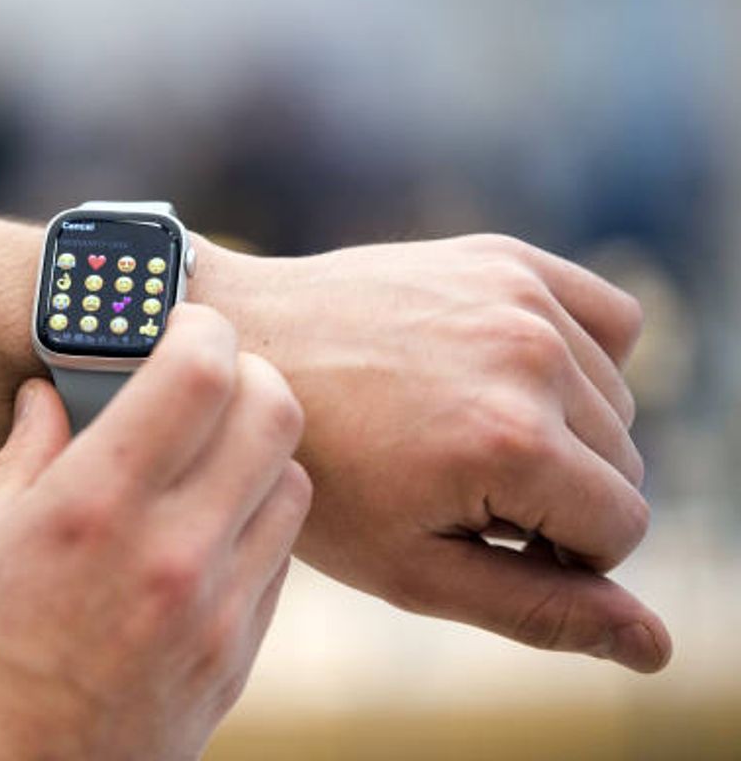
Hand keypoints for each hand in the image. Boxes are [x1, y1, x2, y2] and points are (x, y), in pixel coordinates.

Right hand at [0, 305, 310, 760]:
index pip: (199, 373)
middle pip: (275, 414)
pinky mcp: (234, 660)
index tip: (183, 322)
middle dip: (248, 373)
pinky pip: (279, 558)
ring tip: (206, 454)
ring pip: (295, 484)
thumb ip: (19, 459)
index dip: (201, 326)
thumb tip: (47, 399)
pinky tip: (205, 526)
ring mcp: (216, 614)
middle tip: (206, 377)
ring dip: (260, 449)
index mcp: (92, 510)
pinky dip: (257, 519)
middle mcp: (172, 555)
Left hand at [197, 233, 670, 671]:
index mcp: (514, 444)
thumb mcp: (414, 569)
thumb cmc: (323, 476)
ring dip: (565, 429)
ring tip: (465, 429)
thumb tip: (657, 647)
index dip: (558, 551)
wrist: (250, 358)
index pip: (622, 529)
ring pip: (617, 400)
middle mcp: (534, 359)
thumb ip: (541, 611)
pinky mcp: (507, 258)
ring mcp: (521, 297)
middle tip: (459, 483)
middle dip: (559, 493)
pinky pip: (608, 320)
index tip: (480, 533)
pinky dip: (580, 356)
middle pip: (625, 464)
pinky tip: (510, 376)